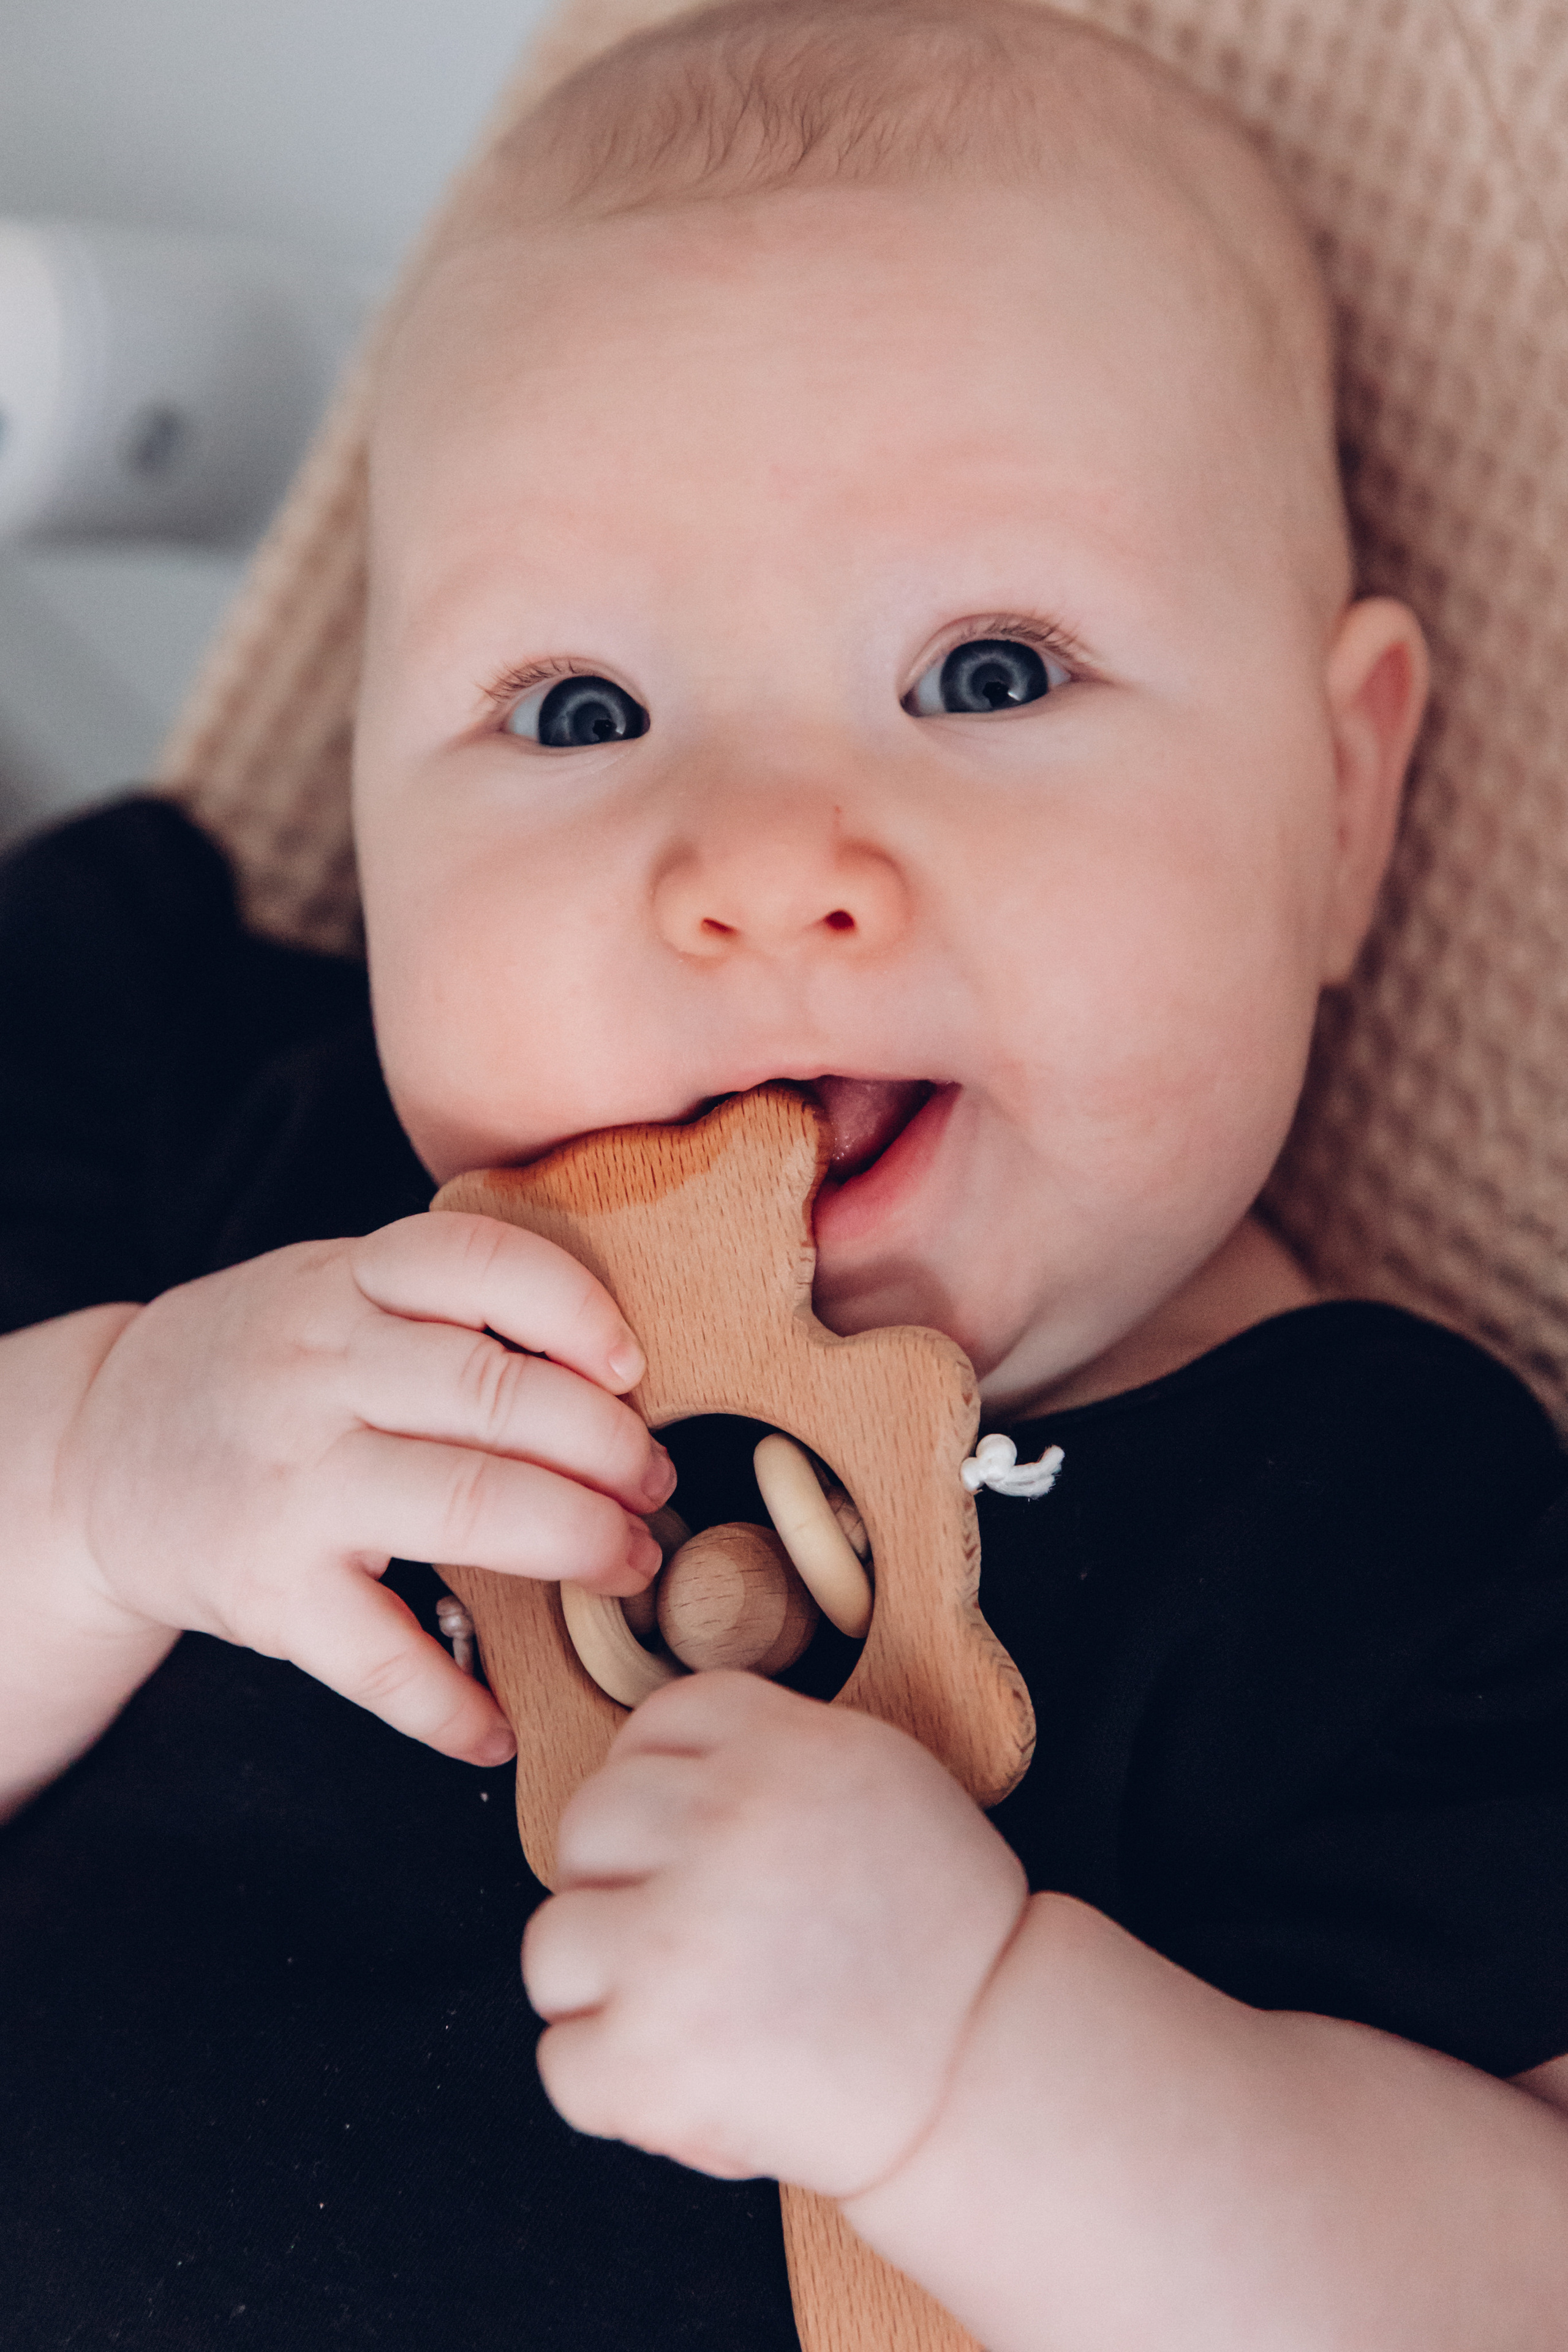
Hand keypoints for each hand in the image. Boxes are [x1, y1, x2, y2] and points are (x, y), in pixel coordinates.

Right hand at [52, 1213, 672, 1762]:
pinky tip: (498, 1725)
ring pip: (467, 1505)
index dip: (574, 1311)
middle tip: (654, 1481)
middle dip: (609, 1447)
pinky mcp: (265, 1591)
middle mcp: (316, 1376)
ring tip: (626, 1562)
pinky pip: (379, 1656)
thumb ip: (441, 1306)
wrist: (93, 1456)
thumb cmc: (259, 1368)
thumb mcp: (330, 1292)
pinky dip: (451, 1704)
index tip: (630, 1366)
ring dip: (575, 1541)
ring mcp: (291, 1486)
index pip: (475, 1262)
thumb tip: (613, 1364)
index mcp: (342, 1286)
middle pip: (495, 1395)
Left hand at [523, 1672, 1027, 2193]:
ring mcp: (674, 1941)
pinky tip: (684, 2085)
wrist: (989, 2068)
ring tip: (684, 2016)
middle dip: (621, 1884)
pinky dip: (611, 2088)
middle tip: (689, 1938)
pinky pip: (562, 2061)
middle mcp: (718, 1824)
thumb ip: (771, 1751)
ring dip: (603, 1989)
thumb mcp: (878, 1777)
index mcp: (778, 1747)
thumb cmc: (940, 1933)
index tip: (690, 1841)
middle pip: (587, 1824)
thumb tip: (660, 1769)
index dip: (657, 1784)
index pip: (653, 1726)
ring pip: (552, 1943)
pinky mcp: (650, 2054)